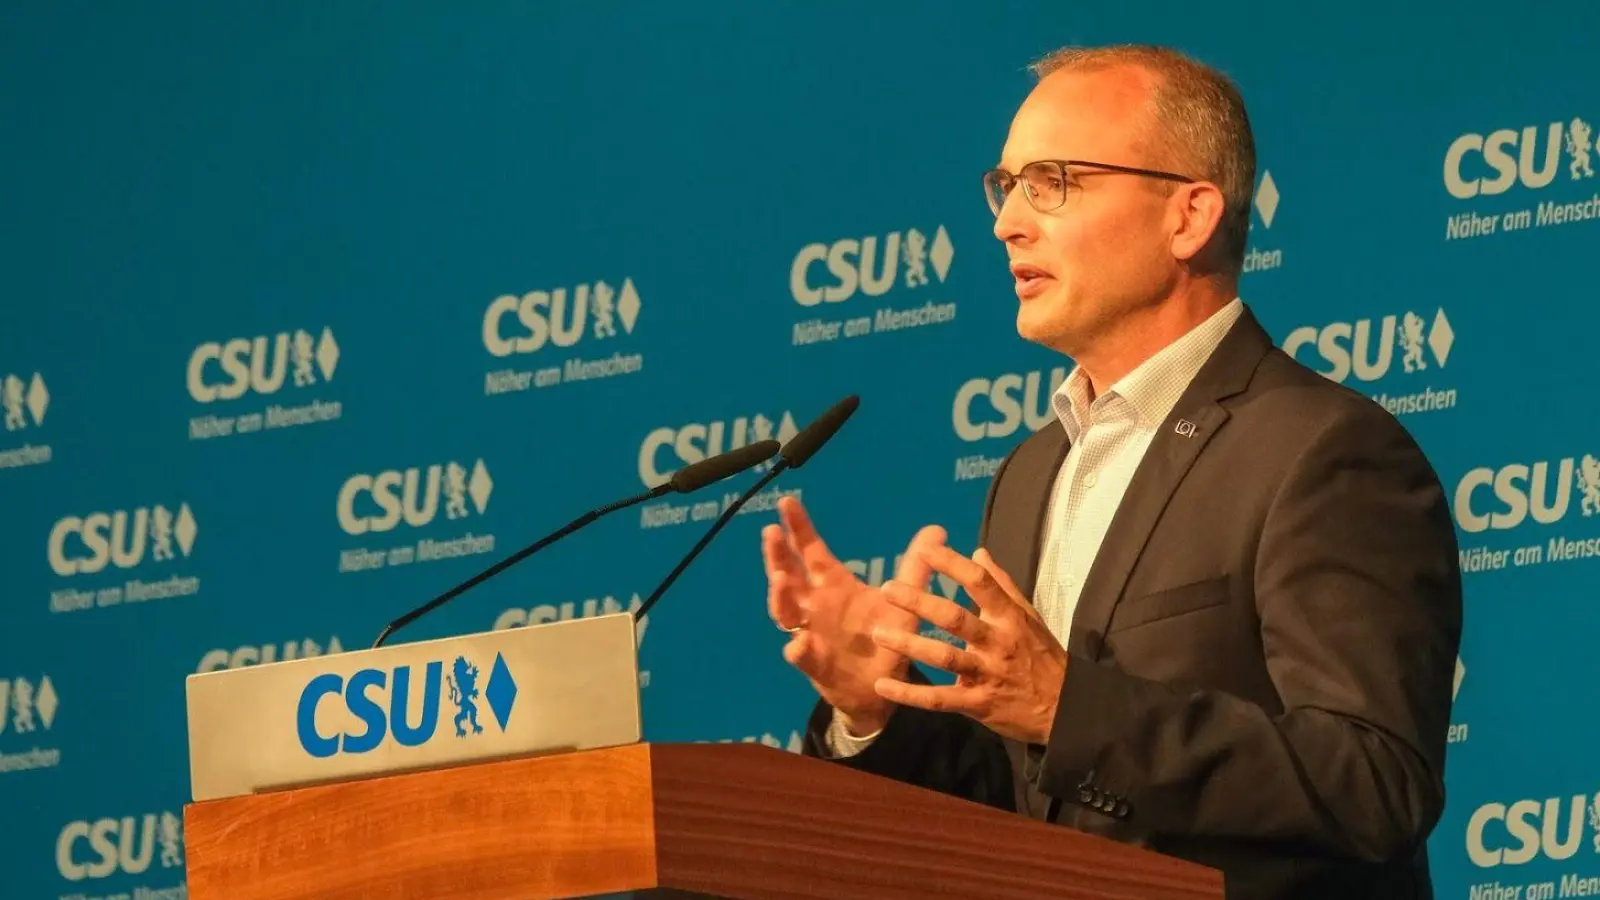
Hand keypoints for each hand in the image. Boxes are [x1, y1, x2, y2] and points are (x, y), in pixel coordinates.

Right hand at [762, 496, 947, 732]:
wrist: (878, 688)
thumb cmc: (884, 638)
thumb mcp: (903, 603)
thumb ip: (915, 568)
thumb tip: (937, 530)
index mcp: (834, 586)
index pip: (811, 551)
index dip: (799, 527)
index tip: (787, 500)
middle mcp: (816, 606)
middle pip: (789, 575)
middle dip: (778, 555)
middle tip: (771, 533)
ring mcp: (811, 634)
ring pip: (786, 612)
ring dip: (780, 597)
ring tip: (780, 580)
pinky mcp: (815, 664)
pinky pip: (801, 655)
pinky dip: (798, 649)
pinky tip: (799, 644)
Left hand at [870, 545, 1067, 744]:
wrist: (1066, 708)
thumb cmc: (1042, 657)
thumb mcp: (1029, 617)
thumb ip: (1002, 584)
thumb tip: (978, 551)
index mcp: (1009, 617)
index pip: (980, 583)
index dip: (953, 564)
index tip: (926, 550)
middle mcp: (996, 642)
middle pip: (954, 618)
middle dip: (919, 602)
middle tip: (888, 589)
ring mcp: (986, 674)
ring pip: (943, 658)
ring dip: (909, 645)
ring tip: (878, 633)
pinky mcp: (977, 703)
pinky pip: (939, 699)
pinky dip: (910, 694)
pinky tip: (883, 686)